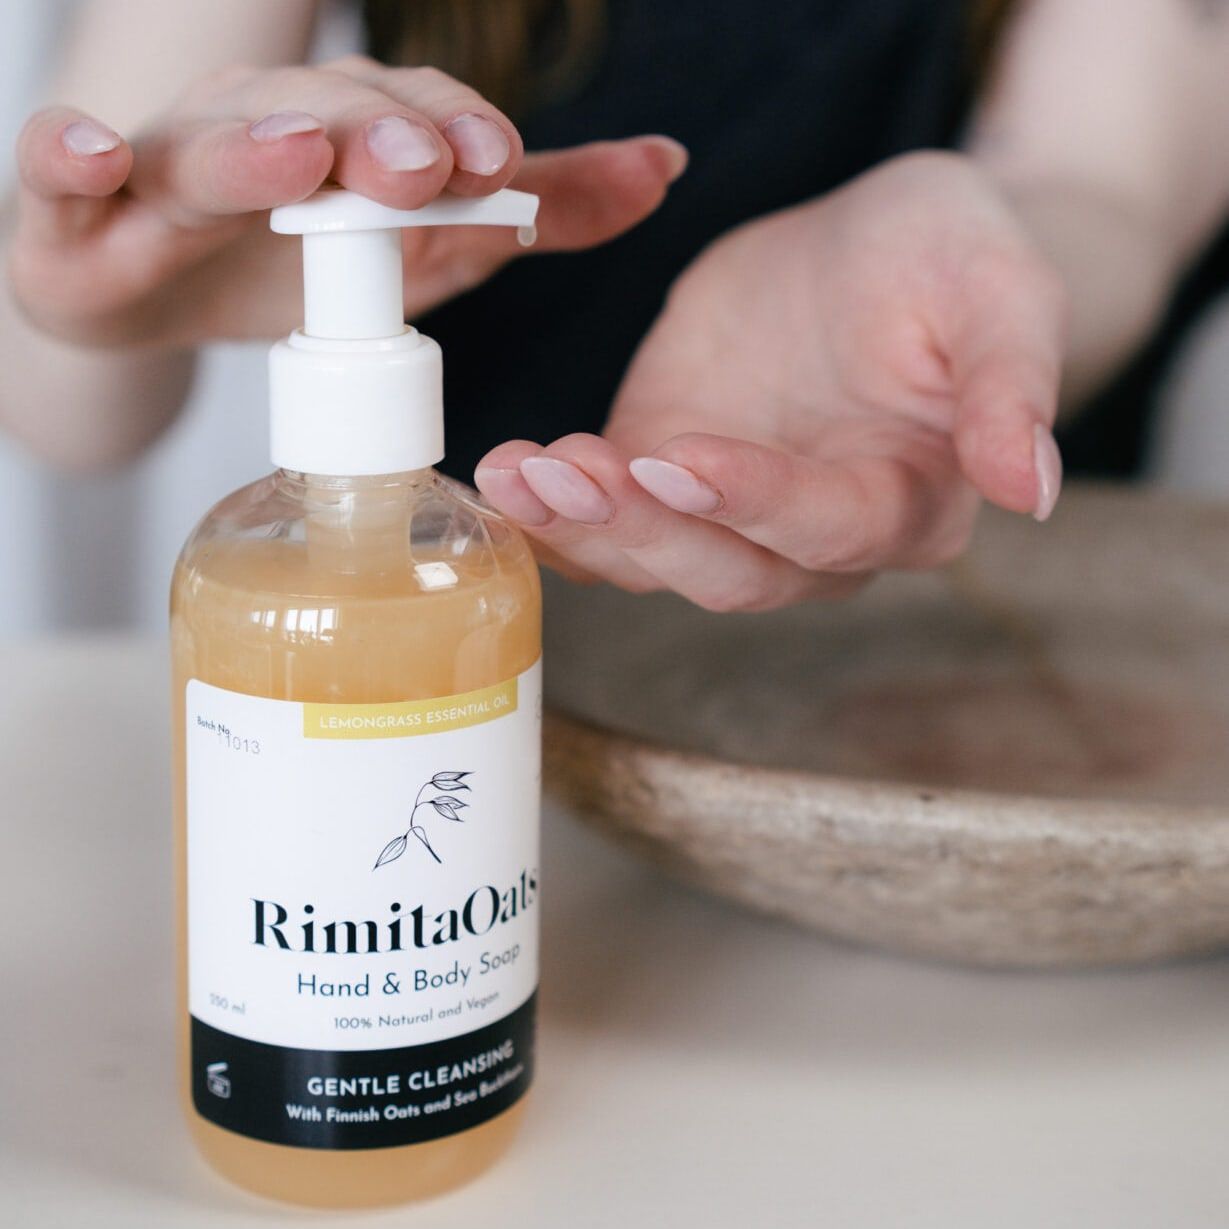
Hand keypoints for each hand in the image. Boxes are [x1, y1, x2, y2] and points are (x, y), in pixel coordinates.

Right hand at [8, 56, 684, 347]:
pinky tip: (100, 153)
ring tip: (298, 154)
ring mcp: (164, 169)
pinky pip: (60, 171)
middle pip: (316, 121)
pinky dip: (72, 153)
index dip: (450, 132)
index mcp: (343, 140)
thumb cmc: (291, 262)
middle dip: (373, 136)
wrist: (153, 294)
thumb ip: (537, 210)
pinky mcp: (76, 214)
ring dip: (252, 142)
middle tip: (426, 166)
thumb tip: (664, 169)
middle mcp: (257, 135)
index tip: (497, 157)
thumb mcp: (429, 247)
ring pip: (203, 143)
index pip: (406, 122)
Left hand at [475, 151, 1066, 609]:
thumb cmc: (949, 264)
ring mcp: (727, 517)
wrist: (872, 252)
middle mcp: (810, 539)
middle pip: (724, 568)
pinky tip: (498, 480)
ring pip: (651, 556)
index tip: (684, 457)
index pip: (826, 528)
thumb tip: (1031, 490)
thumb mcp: (999, 296)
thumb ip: (1012, 390)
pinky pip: (600, 520)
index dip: (755, 502)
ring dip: (581, 524)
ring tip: (517, 471)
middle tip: (574, 472)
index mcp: (902, 507)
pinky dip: (548, 511)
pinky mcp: (659, 480)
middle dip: (645, 527)